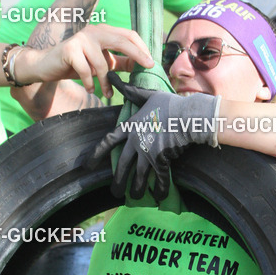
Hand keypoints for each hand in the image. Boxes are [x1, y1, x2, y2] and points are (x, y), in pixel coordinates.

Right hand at [18, 25, 153, 97]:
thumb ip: (119, 62)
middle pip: (122, 41)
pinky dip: (89, 82)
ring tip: (107, 93)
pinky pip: (86, 69)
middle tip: (148, 68)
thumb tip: (140, 66)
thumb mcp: (101, 63)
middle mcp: (94, 31)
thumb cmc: (76, 64)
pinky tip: (90, 88)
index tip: (151, 63)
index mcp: (104, 32)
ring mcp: (81, 38)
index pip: (128, 35)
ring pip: (102, 63)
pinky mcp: (69, 49)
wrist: (46, 66)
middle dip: (137, 54)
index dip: (142, 47)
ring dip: (106, 82)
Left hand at [93, 73, 220, 199]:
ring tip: (134, 197)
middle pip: (122, 165)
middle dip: (118, 181)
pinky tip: (158, 198)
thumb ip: (129, 90)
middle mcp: (136, 142)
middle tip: (114, 192)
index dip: (97, 154)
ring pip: (139, 176)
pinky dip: (160, 189)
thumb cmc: (169, 104)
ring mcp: (148, 153)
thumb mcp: (147, 95)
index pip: (108, 141)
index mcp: (131, 127)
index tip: (88, 166)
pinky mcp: (162, 160)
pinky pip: (160, 179)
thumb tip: (111, 76)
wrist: (187, 115)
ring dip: (136, 189)